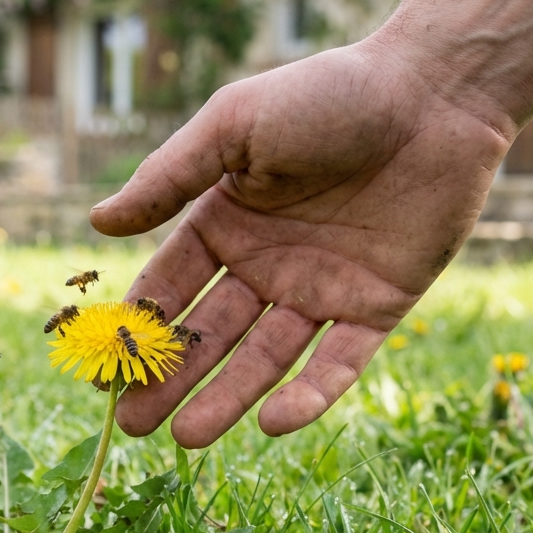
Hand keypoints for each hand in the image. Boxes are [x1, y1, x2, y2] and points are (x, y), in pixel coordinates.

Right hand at [89, 40, 511, 447]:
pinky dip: (310, 395)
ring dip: (227, 399)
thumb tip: (97, 223)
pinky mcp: (378, 308)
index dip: (139, 328)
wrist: (435, 94)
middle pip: (210, 334)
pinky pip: (339, 362)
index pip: (171, 286)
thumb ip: (169, 177)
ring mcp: (322, 289)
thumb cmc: (329, 95)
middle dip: (170, 380)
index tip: (104, 371)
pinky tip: (274, 423)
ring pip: (265, 359)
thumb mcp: (234, 126)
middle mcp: (269, 263)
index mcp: (228, 220)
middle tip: (131, 425)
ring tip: (187, 439)